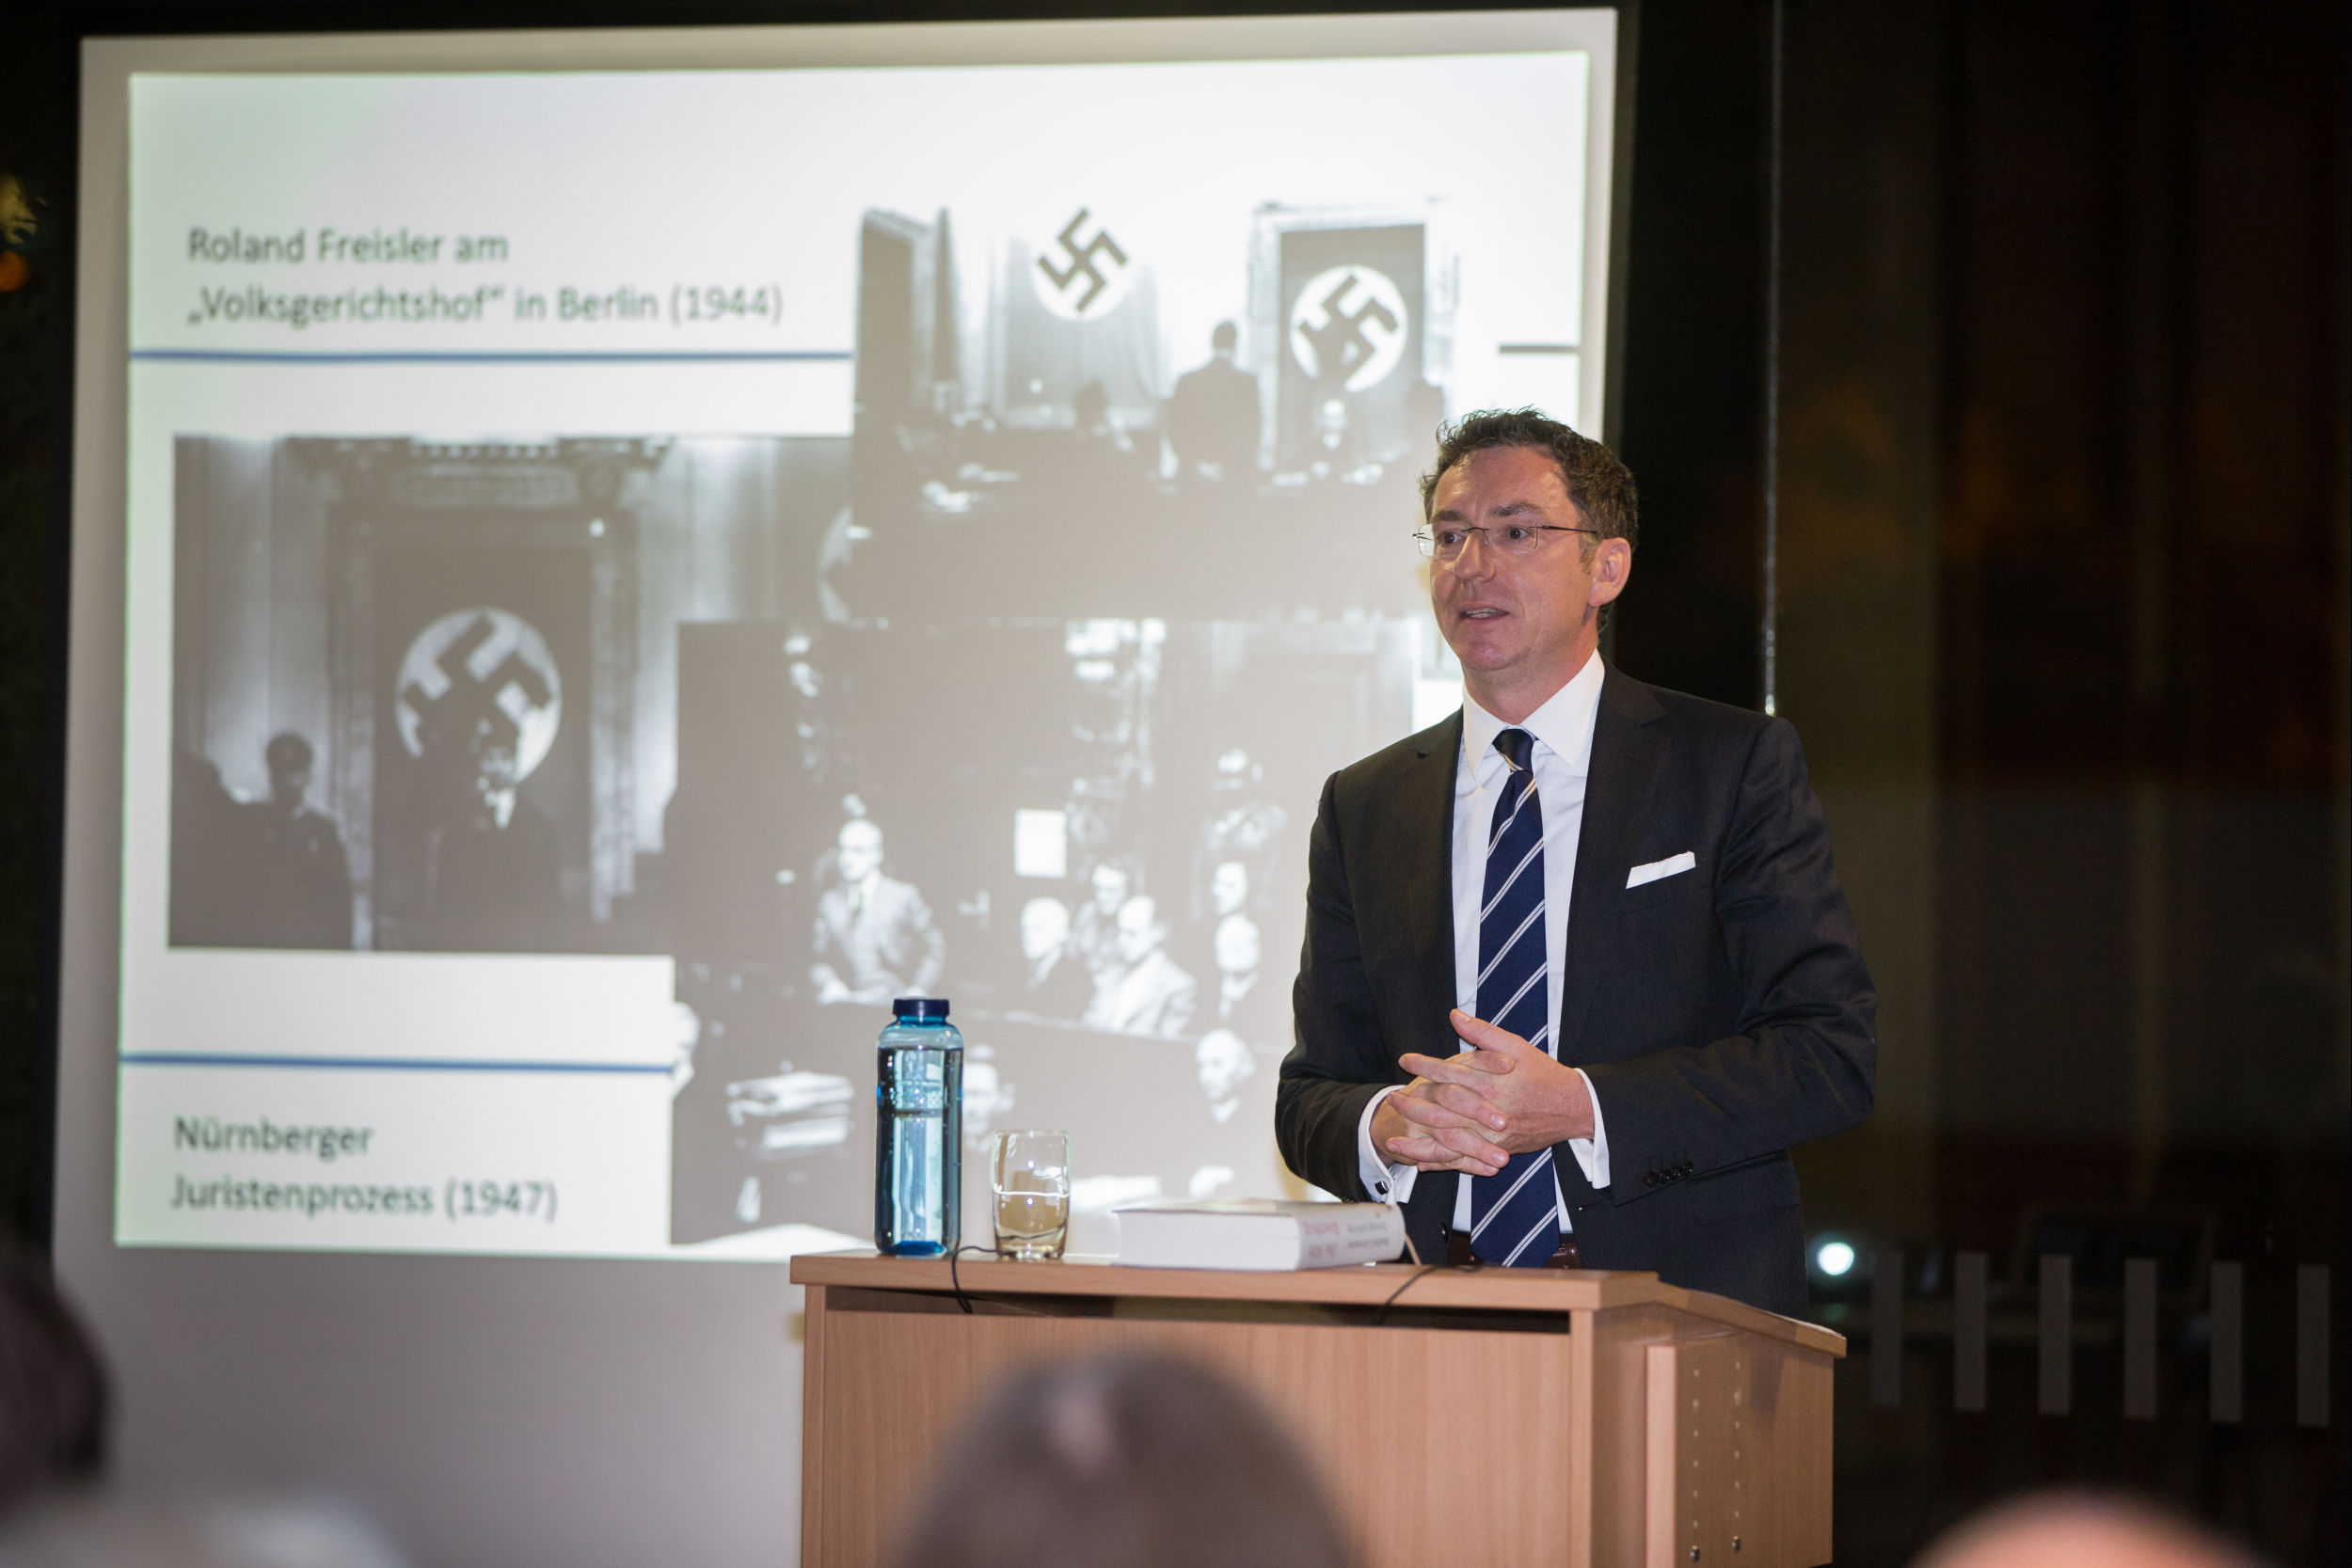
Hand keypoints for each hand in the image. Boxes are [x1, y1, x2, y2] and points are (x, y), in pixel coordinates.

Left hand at [1379, 1010, 1593, 1171]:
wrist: (1574, 1108)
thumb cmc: (1543, 1074)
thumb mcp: (1516, 1046)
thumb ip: (1483, 1033)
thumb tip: (1454, 1014)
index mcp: (1491, 1082)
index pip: (1449, 1073)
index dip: (1424, 1065)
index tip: (1404, 1060)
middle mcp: (1489, 1111)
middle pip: (1442, 1110)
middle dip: (1413, 1106)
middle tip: (1392, 1100)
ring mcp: (1493, 1135)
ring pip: (1448, 1141)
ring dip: (1418, 1141)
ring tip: (1392, 1141)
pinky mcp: (1498, 1151)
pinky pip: (1464, 1161)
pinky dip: (1440, 1162)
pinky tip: (1419, 1162)